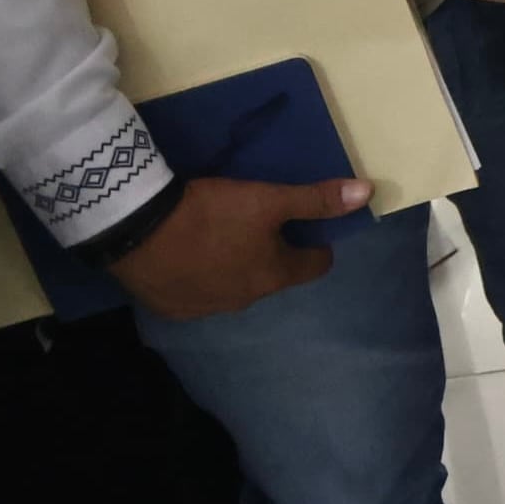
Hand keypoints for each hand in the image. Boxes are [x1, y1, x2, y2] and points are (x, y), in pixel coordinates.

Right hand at [106, 175, 372, 320]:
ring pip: (234, 285)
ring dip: (235, 265)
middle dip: (273, 253)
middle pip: (273, 275)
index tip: (306, 225)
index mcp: (273, 277)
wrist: (137, 228)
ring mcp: (205, 308)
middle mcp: (244, 300)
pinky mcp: (171, 307)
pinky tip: (189, 254)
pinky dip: (200, 276)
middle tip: (259, 223)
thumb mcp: (268, 200)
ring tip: (220, 236)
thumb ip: (316, 200)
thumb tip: (367, 194)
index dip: (317, 244)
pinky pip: (198, 292)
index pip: (316, 266)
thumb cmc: (212, 214)